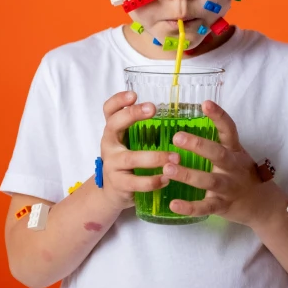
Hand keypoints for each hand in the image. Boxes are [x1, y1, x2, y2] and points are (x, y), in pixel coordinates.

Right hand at [100, 91, 180, 211]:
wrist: (112, 192)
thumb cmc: (128, 160)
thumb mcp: (130, 141)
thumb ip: (145, 128)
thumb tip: (179, 110)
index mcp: (113, 131)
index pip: (109, 110)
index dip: (118, 100)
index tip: (134, 94)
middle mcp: (109, 145)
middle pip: (114, 125)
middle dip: (132, 114)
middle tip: (153, 108)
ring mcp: (112, 165)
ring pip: (130, 158)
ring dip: (154, 157)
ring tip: (176, 157)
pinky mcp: (119, 185)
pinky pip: (136, 183)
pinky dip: (153, 181)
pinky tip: (167, 178)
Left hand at [163, 100, 263, 226]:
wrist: (263, 205)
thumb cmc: (243, 174)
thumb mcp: (236, 155)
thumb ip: (216, 143)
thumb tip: (185, 126)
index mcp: (235, 151)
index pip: (229, 130)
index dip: (219, 116)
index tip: (205, 103)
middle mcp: (234, 167)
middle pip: (218, 154)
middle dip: (198, 145)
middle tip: (177, 137)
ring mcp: (229, 187)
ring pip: (210, 180)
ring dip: (188, 175)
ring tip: (167, 168)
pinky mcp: (223, 206)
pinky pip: (206, 207)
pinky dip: (190, 207)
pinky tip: (173, 204)